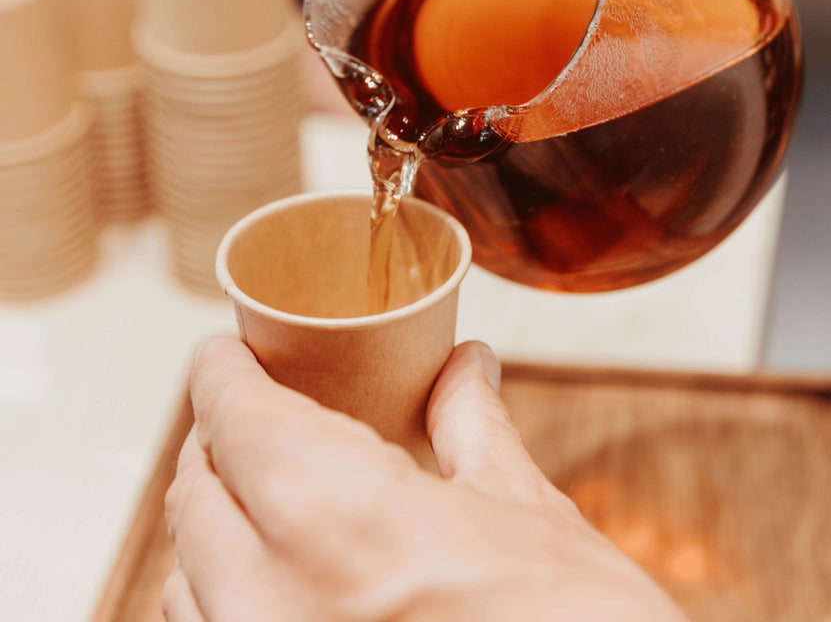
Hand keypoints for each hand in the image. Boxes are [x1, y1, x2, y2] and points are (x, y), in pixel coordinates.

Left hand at [163, 337, 686, 621]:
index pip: (235, 419)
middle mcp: (272, 601)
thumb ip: (471, 423)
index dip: (220, 373)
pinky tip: (273, 566)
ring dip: (213, 517)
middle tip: (252, 406)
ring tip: (258, 481)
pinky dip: (224, 589)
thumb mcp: (524, 511)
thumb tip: (466, 363)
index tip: (226, 351)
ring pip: (187, 575)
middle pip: (195, 493)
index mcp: (336, 519)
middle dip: (217, 437)